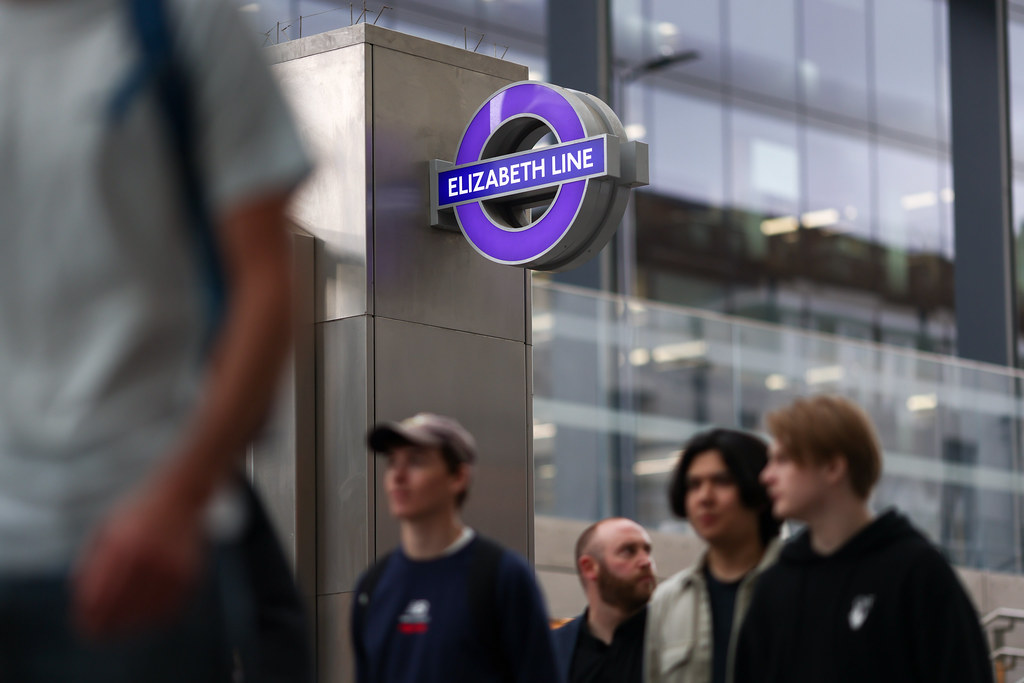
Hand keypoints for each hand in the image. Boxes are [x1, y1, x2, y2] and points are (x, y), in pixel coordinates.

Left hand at [72, 486, 206, 638]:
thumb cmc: (136, 512)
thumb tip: (79, 599)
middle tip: (100, 634)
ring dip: (132, 624)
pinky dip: (157, 617)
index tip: (84, 627)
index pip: (97, 597)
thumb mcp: (105, 529)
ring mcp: (170, 566)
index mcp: (120, 545)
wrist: (180, 494)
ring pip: (146, 614)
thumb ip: (89, 562)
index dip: (87, 617)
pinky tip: (148, 614)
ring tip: (124, 625)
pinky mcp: (189, 573)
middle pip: (120, 609)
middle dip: (106, 626)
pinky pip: (170, 609)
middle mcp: (146, 557)